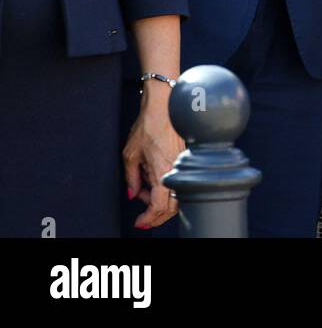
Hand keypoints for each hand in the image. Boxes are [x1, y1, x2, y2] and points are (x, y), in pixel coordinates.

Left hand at [122, 85, 184, 229]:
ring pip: (178, 195)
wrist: (165, 105)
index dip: (149, 219)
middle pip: (173, 206)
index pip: (159, 207)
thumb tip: (133, 194)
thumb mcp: (130, 154)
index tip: (139, 222)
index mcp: (162, 171)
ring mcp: (182, 164)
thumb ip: (130, 178)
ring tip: (144, 189)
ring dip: (162, 200)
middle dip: (157, 215)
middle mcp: (176, 169)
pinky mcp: (185, 157)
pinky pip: (178, 180)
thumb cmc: (148, 125)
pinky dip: (166, 186)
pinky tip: (153, 177)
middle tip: (143, 213)